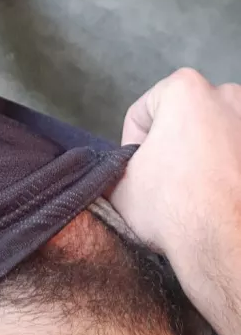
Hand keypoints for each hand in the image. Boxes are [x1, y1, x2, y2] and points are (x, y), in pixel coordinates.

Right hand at [111, 68, 240, 334]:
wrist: (224, 246)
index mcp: (185, 88)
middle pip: (182, 120)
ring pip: (213, 137)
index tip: (137, 173)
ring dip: (201, 157)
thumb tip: (107, 176)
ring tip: (193, 193)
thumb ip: (111, 169)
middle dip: (172, 148)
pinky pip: (234, 156)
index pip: (142, 114)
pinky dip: (226, 171)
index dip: (131, 147)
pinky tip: (217, 197)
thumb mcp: (118, 186)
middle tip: (164, 183)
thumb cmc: (174, 209)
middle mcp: (227, 95)